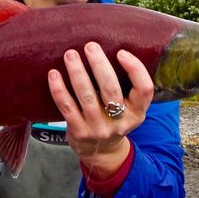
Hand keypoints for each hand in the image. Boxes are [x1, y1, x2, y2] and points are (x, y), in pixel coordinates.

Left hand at [48, 42, 153, 179]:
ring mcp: (98, 128)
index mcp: (137, 112)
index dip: (135, 69)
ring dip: (77, 73)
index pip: (144, 90)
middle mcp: (120, 122)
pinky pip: (67, 107)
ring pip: (87, 97)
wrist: (100, 151)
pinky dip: (59, 89)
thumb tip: (108, 47)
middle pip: (111, 90)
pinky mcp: (79, 132)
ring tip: (70, 54)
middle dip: (99, 65)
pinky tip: (54, 74)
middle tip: (90, 46)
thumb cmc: (113, 118)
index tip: (121, 52)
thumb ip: (125, 85)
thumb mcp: (128, 107)